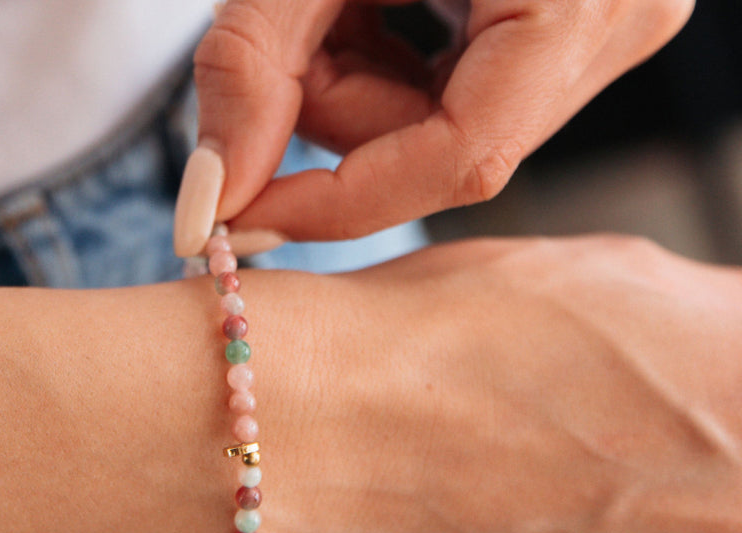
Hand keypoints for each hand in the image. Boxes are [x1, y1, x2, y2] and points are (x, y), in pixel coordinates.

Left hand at [174, 0, 692, 253]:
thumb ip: (253, 60)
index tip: (240, 221)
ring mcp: (590, 37)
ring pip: (436, 132)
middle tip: (295, 26)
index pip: (461, 159)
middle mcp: (607, 30)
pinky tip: (372, 4)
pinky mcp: (556, 38)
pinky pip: (451, 98)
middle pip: (436, 149)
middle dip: (336, 105)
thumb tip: (215, 193)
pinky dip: (386, 64)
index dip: (339, 203)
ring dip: (356, 80)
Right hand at [260, 236, 741, 532]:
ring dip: (665, 512)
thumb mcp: (624, 279)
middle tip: (617, 421)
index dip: (709, 387)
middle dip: (701, 447)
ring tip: (563, 471)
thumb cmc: (460, 332)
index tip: (674, 392)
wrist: (333, 434)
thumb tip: (735, 353)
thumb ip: (719, 326)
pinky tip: (537, 523)